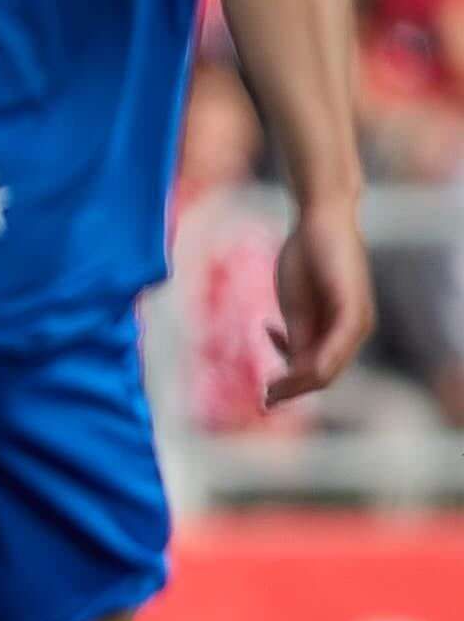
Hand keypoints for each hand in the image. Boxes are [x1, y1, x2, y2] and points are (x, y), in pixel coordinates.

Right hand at [265, 207, 373, 407]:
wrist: (319, 221)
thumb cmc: (307, 258)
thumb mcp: (296, 307)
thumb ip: (297, 336)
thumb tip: (293, 369)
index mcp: (338, 332)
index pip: (316, 373)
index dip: (289, 387)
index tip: (264, 392)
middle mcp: (354, 331)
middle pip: (323, 377)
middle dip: (292, 391)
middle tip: (264, 399)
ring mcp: (356, 321)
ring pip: (329, 368)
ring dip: (298, 383)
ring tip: (270, 388)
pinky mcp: (352, 306)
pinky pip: (337, 345)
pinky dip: (317, 362)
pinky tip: (296, 369)